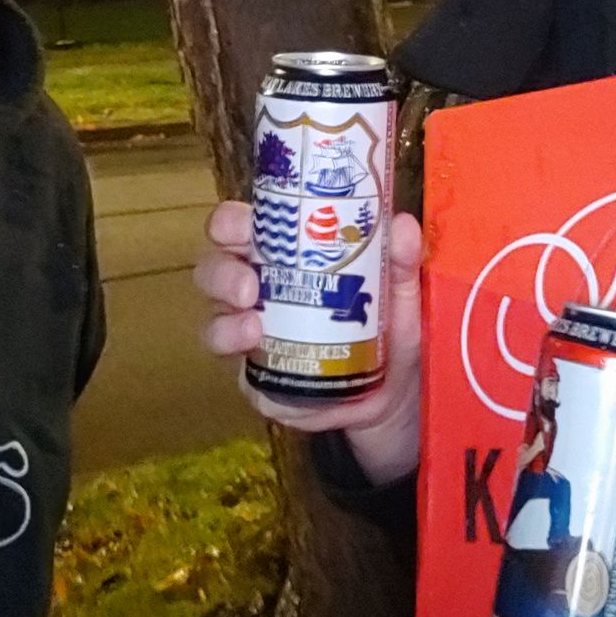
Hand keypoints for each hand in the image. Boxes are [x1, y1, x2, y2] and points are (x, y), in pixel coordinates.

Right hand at [193, 200, 424, 483]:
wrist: (393, 395)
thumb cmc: (388, 327)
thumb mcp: (400, 291)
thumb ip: (401, 259)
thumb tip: (404, 225)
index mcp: (285, 256)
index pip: (242, 227)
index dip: (231, 221)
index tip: (244, 223)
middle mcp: (257, 287)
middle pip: (214, 266)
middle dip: (221, 270)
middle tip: (249, 283)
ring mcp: (249, 332)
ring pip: (212, 314)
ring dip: (224, 316)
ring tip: (253, 325)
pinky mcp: (254, 374)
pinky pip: (228, 362)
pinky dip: (233, 348)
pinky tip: (254, 345)